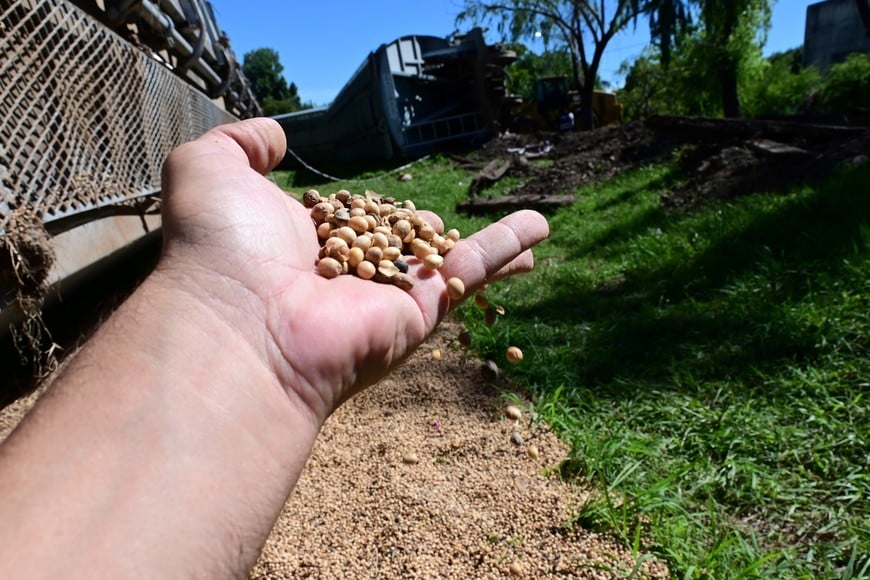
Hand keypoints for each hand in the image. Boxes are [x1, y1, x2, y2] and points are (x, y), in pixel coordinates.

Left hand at [159, 118, 548, 423]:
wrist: (240, 322)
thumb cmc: (219, 248)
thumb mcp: (210, 170)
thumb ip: (239, 143)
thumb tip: (276, 136)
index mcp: (300, 245)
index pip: (342, 221)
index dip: (359, 207)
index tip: (370, 199)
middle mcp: (346, 274)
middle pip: (399, 243)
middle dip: (422, 233)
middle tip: (439, 222)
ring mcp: (385, 295)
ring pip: (446, 259)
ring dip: (488, 245)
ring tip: (531, 228)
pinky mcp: (419, 313)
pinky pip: (471, 272)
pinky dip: (507, 248)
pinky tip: (539, 228)